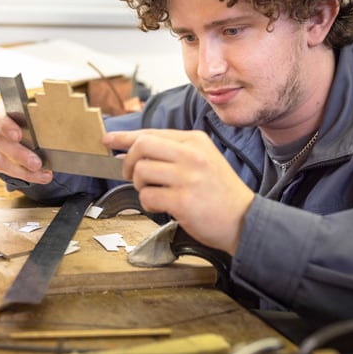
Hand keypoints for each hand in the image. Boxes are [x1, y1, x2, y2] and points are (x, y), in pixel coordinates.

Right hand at [0, 101, 52, 183]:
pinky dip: (23, 175)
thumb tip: (60, 114)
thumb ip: (40, 113)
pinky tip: (38, 176)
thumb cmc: (25, 118)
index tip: (18, 135)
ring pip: (1, 160)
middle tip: (36, 163)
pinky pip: (5, 170)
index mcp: (2, 112)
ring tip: (41, 174)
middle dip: (19, 155)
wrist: (14, 126)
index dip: (8, 127)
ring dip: (22, 170)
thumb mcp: (31, 111)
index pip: (1, 118)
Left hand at [103, 129, 254, 254]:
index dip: (125, 137)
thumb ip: (172, 152)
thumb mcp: (203, 160)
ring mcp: (187, 177)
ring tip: (154, 193)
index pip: (151, 133)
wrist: (244, 220)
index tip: (108, 139)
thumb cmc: (220, 193)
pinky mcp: (183, 201)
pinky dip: (148, 203)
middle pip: (141, 146)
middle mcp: (191, 155)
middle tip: (130, 174)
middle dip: (128, 161)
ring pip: (141, 172)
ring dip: (139, 186)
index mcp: (195, 141)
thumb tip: (130, 150)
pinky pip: (147, 196)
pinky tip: (161, 206)